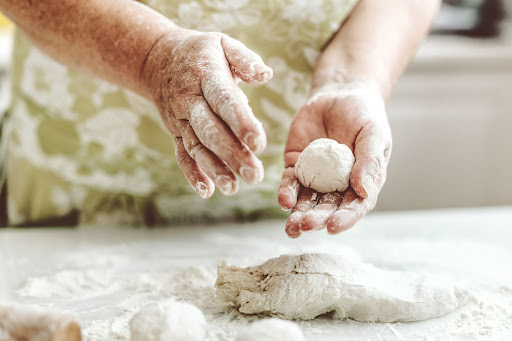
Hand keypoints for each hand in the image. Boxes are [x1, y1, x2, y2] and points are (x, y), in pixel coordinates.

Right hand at [141, 29, 272, 197]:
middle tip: (255, 175)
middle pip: (210, 131)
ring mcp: (180, 118)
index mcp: (205, 75)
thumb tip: (266, 75)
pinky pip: (181, 154)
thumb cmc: (200, 52)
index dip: (241, 123)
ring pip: (196, 147)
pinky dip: (191, 174)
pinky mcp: (175, 131)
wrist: (157, 59)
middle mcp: (189, 100)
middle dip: (232, 154)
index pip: (224, 101)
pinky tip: (207, 191)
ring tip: (234, 188)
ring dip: (215, 169)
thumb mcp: (222, 43)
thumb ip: (245, 58)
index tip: (259, 144)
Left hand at [278, 82, 391, 236]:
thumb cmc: (364, 115)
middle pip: (328, 208)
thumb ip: (370, 160)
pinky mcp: (296, 166)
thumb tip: (365, 191)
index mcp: (363, 183)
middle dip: (317, 219)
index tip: (333, 227)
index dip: (345, 219)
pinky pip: (290, 183)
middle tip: (307, 225)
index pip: (355, 206)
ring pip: (307, 201)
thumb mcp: (373, 134)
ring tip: (292, 227)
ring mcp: (316, 177)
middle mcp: (339, 185)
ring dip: (299, 214)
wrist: (339, 94)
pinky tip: (284, 201)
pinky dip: (286, 192)